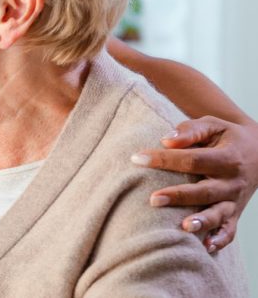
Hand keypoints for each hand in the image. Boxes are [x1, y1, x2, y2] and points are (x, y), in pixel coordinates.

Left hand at [131, 116, 257, 251]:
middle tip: (153, 199)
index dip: (164, 159)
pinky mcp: (236, 213)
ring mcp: (235, 200)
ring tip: (184, 227)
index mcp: (227, 158)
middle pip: (205, 191)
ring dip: (202, 222)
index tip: (137, 158)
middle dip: (179, 196)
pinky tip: (206, 247)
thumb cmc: (226, 136)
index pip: (192, 159)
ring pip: (219, 214)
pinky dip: (220, 240)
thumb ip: (190, 130)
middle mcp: (233, 182)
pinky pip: (230, 230)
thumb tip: (166, 140)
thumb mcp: (213, 125)